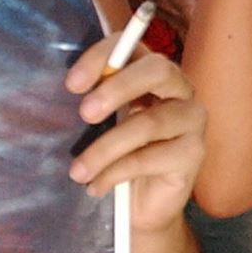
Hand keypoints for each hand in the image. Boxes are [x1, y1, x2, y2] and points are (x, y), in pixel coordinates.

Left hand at [67, 40, 206, 231]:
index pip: (131, 46)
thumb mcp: (102, 125)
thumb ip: (92, 103)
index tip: (72, 84)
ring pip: (149, 123)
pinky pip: (150, 158)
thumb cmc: (118, 156)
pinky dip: (116, 173)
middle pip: (158, 70)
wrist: (143, 206)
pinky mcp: (194, 153)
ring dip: (105, 148)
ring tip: (77, 172)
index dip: (102, 56)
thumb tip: (58, 96)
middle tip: (85, 114)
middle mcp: (179, 88)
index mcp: (151, 72)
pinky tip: (96, 186)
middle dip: (118, 87)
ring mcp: (192, 120)